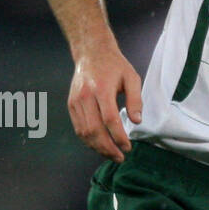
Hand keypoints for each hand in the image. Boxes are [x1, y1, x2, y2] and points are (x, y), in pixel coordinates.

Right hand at [68, 38, 142, 161]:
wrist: (91, 52)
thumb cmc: (114, 65)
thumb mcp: (132, 78)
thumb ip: (135, 100)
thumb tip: (136, 121)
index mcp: (101, 88)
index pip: (109, 119)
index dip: (118, 137)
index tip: (128, 147)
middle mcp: (85, 96)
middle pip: (94, 129)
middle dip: (107, 148)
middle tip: (120, 157)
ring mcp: (76, 101)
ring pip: (84, 132)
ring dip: (97, 147)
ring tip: (112, 155)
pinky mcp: (71, 104)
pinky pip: (78, 128)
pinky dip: (88, 140)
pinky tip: (100, 146)